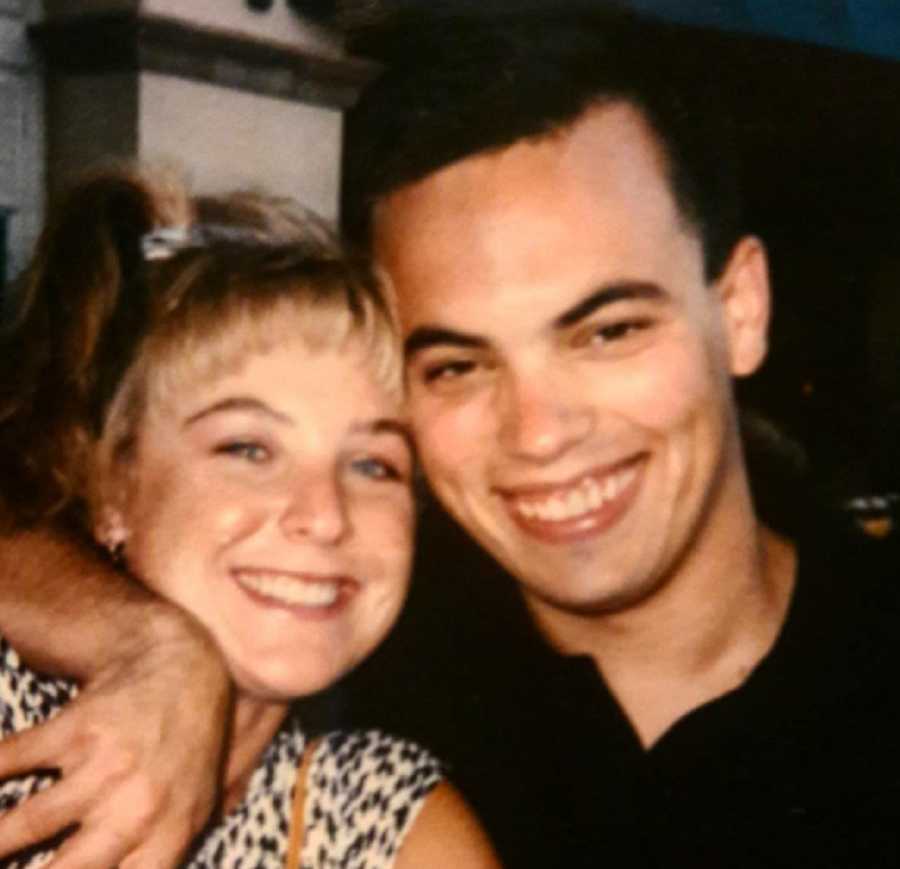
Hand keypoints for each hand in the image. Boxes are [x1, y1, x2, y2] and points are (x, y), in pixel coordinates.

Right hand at [0, 604, 231, 867]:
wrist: (188, 671)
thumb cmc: (191, 751)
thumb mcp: (200, 807)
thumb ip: (169, 855)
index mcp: (168, 836)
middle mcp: (136, 808)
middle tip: (7, 868)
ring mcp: (105, 766)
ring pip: (25, 825)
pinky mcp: (77, 728)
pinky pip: (10, 760)